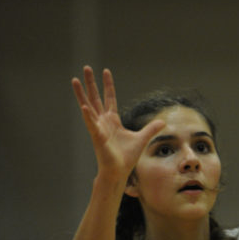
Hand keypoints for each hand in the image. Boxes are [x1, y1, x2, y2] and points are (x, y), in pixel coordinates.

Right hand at [72, 66, 165, 182]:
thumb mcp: (142, 138)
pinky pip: (92, 125)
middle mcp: (103, 121)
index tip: (106, 71)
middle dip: (91, 83)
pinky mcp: (97, 137)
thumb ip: (151, 129)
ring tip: (75, 80)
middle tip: (86, 68)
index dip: (108, 85)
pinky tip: (84, 106)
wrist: (119, 171)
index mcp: (113, 120)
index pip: (110, 98)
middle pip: (96, 98)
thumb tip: (163, 122)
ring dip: (82, 94)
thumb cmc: (126, 157)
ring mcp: (98, 128)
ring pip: (88, 107)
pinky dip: (88, 116)